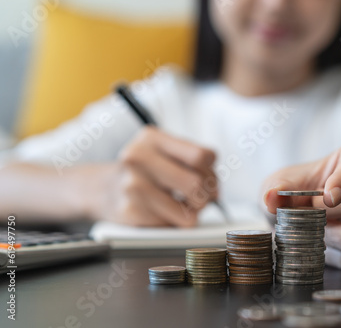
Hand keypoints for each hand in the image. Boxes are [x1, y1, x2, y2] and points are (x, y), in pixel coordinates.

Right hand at [86, 127, 216, 226]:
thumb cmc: (144, 170)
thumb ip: (193, 162)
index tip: (205, 178)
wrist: (102, 189)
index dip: (211, 171)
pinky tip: (162, 212)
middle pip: (196, 184)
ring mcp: (132, 185)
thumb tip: (215, 191)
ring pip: (190, 210)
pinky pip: (174, 224)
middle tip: (200, 197)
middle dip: (206, 196)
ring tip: (182, 204)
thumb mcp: (162, 151)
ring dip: (193, 211)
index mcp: (151, 138)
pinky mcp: (131, 212)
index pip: (202, 156)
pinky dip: (175, 221)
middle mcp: (138, 158)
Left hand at [262, 144, 340, 268]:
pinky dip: (331, 254)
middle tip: (310, 211)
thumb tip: (271, 197)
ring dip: (325, 236)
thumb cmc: (303, 187)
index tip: (328, 197)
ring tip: (312, 227)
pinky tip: (322, 241)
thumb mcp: (285, 181)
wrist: (306, 208)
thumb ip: (279, 187)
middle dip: (334, 212)